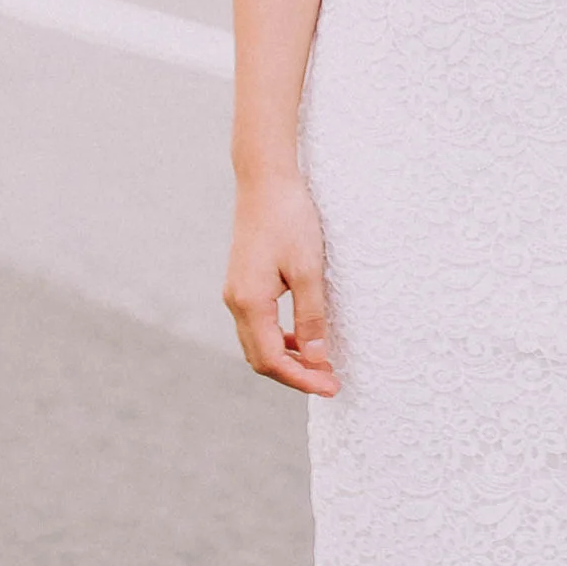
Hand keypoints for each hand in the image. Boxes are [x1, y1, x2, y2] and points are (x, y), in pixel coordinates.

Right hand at [223, 169, 337, 395]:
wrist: (265, 178)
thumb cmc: (289, 218)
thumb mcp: (308, 268)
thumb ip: (312, 315)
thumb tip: (317, 358)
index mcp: (249, 302)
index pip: (272, 360)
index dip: (302, 379)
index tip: (330, 387)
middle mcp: (236, 301)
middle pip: (261, 358)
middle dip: (295, 374)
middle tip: (329, 382)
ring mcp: (236, 292)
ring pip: (258, 343)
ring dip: (287, 358)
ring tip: (320, 365)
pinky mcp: (243, 282)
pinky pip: (258, 324)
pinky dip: (280, 338)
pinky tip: (303, 336)